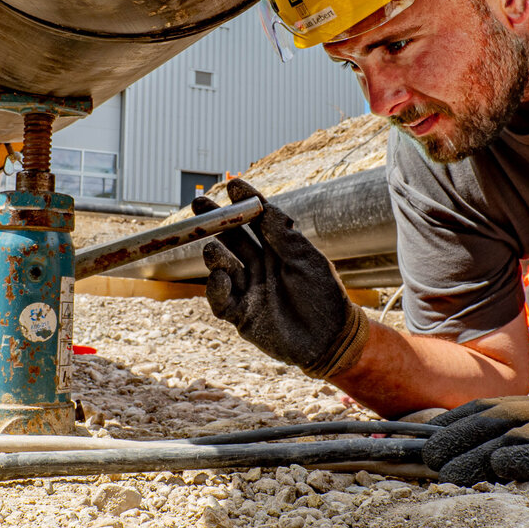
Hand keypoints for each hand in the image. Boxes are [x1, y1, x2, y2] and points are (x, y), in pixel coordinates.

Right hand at [195, 178, 369, 381]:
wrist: (330, 341)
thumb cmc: (325, 297)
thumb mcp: (307, 260)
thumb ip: (283, 235)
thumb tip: (264, 207)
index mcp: (279, 250)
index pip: (257, 221)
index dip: (244, 203)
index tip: (231, 185)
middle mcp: (261, 266)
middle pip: (232, 239)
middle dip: (215, 222)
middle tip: (198, 204)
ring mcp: (250, 290)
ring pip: (223, 267)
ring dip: (214, 255)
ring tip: (212, 248)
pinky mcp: (242, 315)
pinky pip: (220, 299)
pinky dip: (215, 287)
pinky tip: (220, 278)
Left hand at [421, 390, 528, 496]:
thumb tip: (494, 461)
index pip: (494, 407)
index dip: (456, 422)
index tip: (423, 442)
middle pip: (500, 418)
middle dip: (458, 438)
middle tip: (426, 461)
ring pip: (525, 433)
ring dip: (481, 452)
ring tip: (449, 471)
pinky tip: (504, 465)